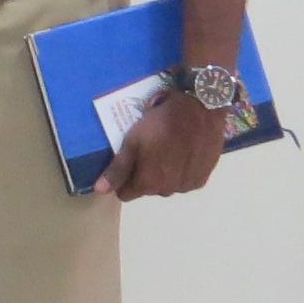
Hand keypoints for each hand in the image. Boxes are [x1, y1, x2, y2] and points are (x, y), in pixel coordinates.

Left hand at [95, 88, 226, 200]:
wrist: (202, 109)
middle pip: (147, 188)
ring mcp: (187, 185)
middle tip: (147, 149)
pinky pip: (184, 180)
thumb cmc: (162, 123)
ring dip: (164, 173)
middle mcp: (168, 190)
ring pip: (167, 185)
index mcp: (148, 183)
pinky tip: (182, 152)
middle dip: (144, 173)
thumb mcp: (133, 141)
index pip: (126, 193)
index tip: (128, 160)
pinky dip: (181, 171)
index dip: (123, 178)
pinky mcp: (202, 178)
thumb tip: (100, 190)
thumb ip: (118, 168)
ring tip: (166, 148)